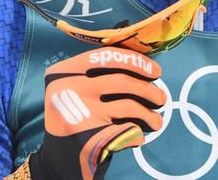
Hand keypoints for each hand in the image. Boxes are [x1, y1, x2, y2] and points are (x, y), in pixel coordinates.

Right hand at [28, 47, 165, 179]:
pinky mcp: (89, 138)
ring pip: (129, 106)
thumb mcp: (75, 87)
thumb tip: (143, 64)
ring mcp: (78, 113)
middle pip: (122, 81)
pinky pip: (127, 130)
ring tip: (156, 121)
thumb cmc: (73, 117)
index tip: (155, 71)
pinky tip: (138, 137)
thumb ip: (99, 73)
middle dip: (148, 89)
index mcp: (64, 72)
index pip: (106, 57)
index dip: (136, 61)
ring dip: (149, 115)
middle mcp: (68, 89)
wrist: (56, 159)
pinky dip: (137, 134)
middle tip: (161, 97)